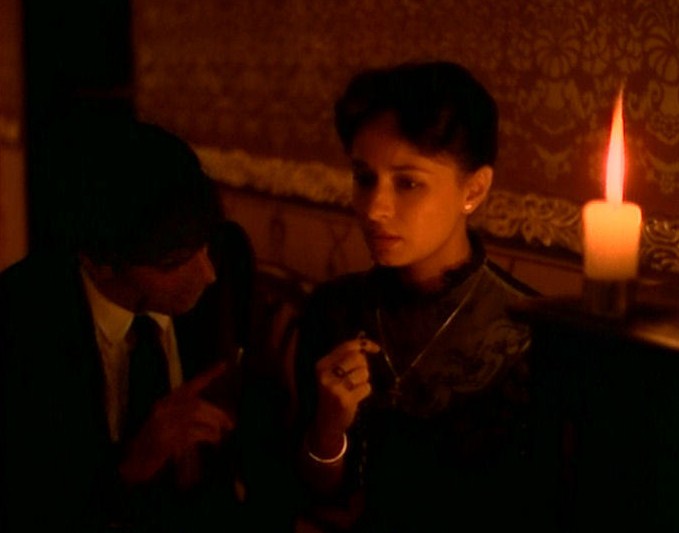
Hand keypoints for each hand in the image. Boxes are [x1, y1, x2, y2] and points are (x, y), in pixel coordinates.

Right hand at [119, 361, 234, 484]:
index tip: (224, 364)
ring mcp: (163, 423)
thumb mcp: (169, 424)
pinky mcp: (166, 439)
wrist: (133, 463)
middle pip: (197, 403)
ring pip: (196, 415)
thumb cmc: (154, 445)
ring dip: (213, 424)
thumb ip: (187, 416)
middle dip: (217, 413)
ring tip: (220, 435)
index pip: (190, 385)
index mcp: (165, 402)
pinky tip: (213, 440)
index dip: (208, 374)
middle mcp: (163, 408)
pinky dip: (207, 435)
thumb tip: (216, 417)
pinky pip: (193, 432)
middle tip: (230, 423)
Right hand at [308, 335, 380, 456]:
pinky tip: (355, 397)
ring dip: (364, 380)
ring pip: (364, 372)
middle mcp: (325, 375)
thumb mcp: (332, 373)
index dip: (365, 345)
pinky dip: (365, 391)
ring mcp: (334, 388)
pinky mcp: (344, 400)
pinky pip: (366, 387)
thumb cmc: (333, 393)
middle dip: (363, 366)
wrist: (326, 422)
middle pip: (358, 358)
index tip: (376, 349)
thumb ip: (346, 357)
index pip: (347, 346)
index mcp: (321, 365)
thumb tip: (368, 345)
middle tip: (357, 377)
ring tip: (353, 388)